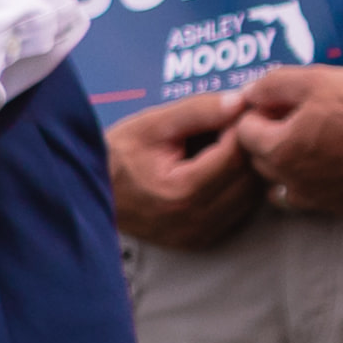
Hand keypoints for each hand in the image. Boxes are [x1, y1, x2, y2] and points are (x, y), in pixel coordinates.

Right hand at [101, 88, 268, 254]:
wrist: (89, 193)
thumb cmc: (117, 156)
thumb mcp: (153, 124)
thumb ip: (198, 111)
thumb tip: (240, 102)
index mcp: (182, 192)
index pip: (236, 155)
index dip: (243, 127)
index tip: (240, 109)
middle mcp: (195, 220)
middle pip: (250, 178)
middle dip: (249, 147)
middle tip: (237, 124)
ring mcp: (200, 235)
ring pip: (253, 197)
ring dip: (249, 168)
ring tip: (227, 145)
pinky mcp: (201, 240)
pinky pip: (241, 211)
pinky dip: (240, 187)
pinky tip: (223, 169)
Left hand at [225, 62, 342, 214]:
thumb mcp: (318, 79)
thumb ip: (272, 84)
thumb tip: (247, 94)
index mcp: (279, 149)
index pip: (243, 131)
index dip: (259, 111)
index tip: (281, 101)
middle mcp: (291, 181)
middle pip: (259, 160)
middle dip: (268, 138)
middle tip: (297, 116)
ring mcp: (317, 198)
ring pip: (280, 184)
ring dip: (284, 165)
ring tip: (310, 143)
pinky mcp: (342, 206)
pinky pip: (309, 198)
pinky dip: (308, 183)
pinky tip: (329, 164)